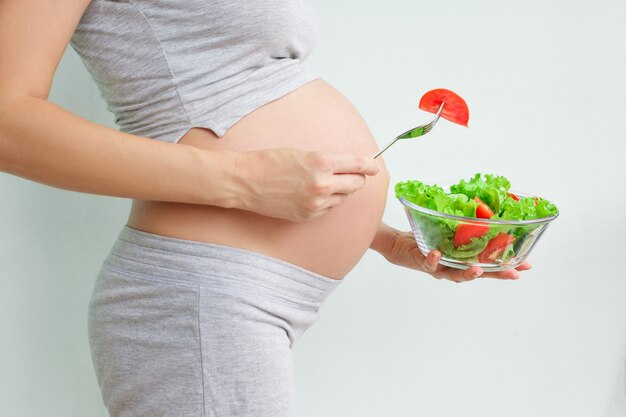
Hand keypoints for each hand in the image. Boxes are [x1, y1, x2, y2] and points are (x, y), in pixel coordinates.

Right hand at [232, 148, 378, 221]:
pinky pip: (328, 209)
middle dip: (356, 178)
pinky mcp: (308, 215)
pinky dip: (326, 202)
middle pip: (356, 184)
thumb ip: (327, 160)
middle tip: (349, 174)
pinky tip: (311, 194)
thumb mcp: (301, 152)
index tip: (374, 166)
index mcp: (321, 162)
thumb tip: (347, 166)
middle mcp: (322, 184)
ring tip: (321, 183)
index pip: (358, 164)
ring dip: (339, 191)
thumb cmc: (268, 162)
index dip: (369, 165)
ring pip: (343, 198)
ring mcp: (316, 203)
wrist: (244, 182)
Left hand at [372, 225, 530, 282]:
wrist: (399, 244)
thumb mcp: (448, 228)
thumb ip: (464, 223)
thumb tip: (485, 205)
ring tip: (478, 270)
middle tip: (513, 274)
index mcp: (463, 259)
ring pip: (455, 275)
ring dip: (467, 273)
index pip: (489, 263)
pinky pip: (429, 263)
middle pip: (478, 273)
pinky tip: (436, 254)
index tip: (526, 265)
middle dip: (496, 274)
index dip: (507, 266)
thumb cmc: (426, 237)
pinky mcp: (423, 262)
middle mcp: (454, 266)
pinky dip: (433, 259)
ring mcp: (439, 267)